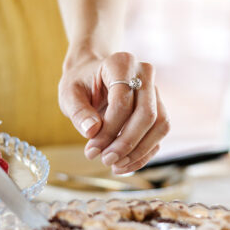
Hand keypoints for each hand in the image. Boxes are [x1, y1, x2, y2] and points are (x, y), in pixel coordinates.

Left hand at [59, 50, 169, 173]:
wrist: (92, 75)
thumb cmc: (80, 83)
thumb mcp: (69, 93)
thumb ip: (78, 112)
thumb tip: (92, 131)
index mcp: (121, 63)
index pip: (123, 101)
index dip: (109, 129)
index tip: (91, 149)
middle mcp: (144, 73)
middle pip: (147, 114)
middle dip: (127, 143)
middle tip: (105, 160)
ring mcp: (155, 91)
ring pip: (160, 125)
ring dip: (140, 151)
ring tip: (115, 166)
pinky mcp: (158, 107)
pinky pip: (159, 134)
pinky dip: (144, 153)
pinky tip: (125, 165)